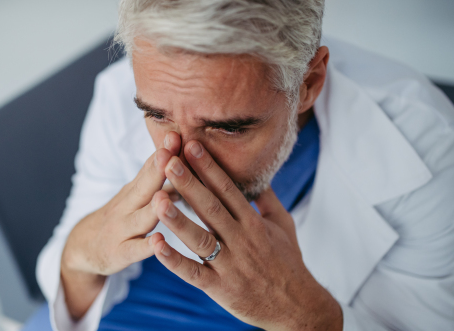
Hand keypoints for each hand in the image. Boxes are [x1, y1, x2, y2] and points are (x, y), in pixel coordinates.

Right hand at [60, 132, 180, 318]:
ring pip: (141, 217)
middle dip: (158, 167)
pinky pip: (135, 250)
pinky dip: (147, 247)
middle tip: (171, 148)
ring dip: (154, 206)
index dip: (163, 151)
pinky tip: (158, 242)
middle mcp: (127, 206)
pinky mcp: (120, 253)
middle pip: (145, 186)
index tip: (176, 133)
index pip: (150, 167)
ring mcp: (123, 229)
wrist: (82, 247)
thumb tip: (187, 158)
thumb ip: (158, 178)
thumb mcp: (135, 195)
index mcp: (135, 190)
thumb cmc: (119, 217)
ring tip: (165, 196)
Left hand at [148, 137, 342, 330]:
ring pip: (200, 239)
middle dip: (189, 184)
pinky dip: (174, 260)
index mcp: (254, 223)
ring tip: (157, 200)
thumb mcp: (284, 226)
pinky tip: (156, 245)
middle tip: (168, 161)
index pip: (228, 189)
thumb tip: (258, 176)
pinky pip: (193, 273)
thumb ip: (267, 200)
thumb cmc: (288, 263)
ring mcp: (230, 265)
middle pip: (211, 208)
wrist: (297, 306)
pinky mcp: (220, 288)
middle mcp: (242, 240)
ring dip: (178, 219)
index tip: (191, 146)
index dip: (208, 167)